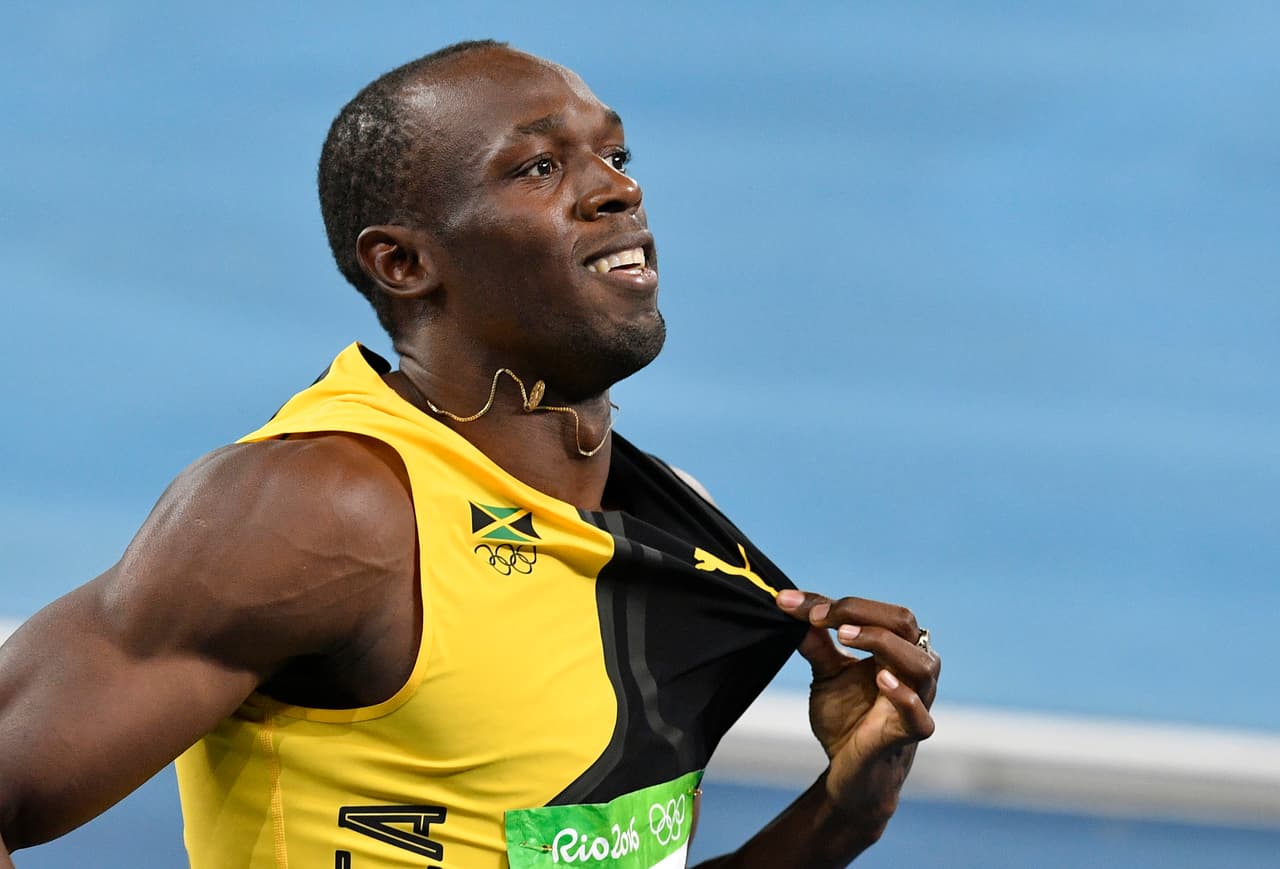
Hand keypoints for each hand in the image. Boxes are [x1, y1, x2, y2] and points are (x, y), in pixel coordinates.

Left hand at [776, 590, 939, 829]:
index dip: (839, 604)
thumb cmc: (847, 718)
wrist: (848, 771)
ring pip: (921, 662)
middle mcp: (913, 668)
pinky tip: (881, 679)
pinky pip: (919, 714)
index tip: (793, 604)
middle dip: (860, 613)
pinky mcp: (911, 733)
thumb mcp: (826, 675)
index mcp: (896, 649)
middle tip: (819, 617)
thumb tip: (789, 606)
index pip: (877, 612)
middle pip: (904, 623)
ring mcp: (918, 700)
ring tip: (846, 637)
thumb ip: (816, 644)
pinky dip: (903, 695)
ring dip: (882, 642)